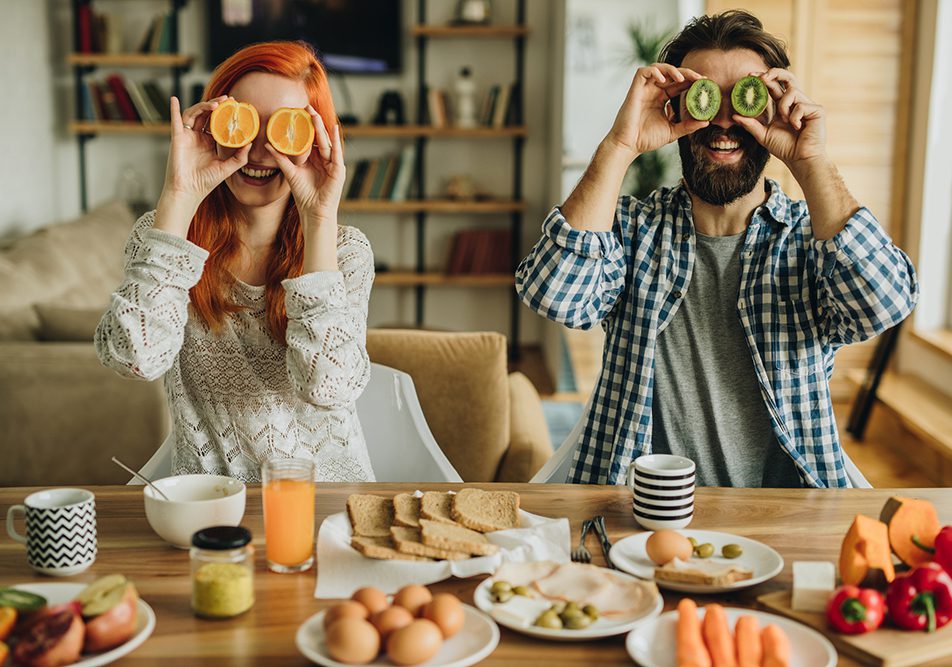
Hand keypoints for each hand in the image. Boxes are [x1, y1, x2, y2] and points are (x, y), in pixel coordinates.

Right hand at [160, 96, 250, 206]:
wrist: (189, 191)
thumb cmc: (206, 182)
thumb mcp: (227, 168)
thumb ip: (240, 157)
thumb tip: (251, 143)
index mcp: (208, 143)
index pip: (216, 123)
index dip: (224, 113)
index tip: (235, 106)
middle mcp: (197, 137)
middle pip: (206, 115)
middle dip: (216, 105)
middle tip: (228, 100)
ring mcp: (187, 137)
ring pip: (194, 115)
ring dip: (203, 106)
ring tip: (216, 104)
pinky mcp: (177, 138)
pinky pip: (174, 121)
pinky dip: (173, 109)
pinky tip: (174, 99)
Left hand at [265, 106, 345, 228]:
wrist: (314, 211)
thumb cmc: (304, 194)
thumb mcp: (290, 173)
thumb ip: (281, 158)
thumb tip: (267, 145)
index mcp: (314, 159)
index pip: (310, 138)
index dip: (305, 125)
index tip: (298, 112)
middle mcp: (325, 159)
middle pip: (319, 136)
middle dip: (313, 121)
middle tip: (305, 106)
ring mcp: (333, 163)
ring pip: (327, 141)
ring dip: (321, 127)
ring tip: (314, 114)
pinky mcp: (338, 169)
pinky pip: (337, 151)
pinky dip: (336, 139)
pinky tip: (334, 128)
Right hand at [605, 64, 709, 158]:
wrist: (628, 145)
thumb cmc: (646, 139)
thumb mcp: (673, 131)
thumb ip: (688, 125)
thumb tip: (706, 121)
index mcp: (661, 99)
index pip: (679, 84)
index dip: (691, 81)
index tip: (705, 83)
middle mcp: (653, 91)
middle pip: (672, 74)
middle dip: (687, 73)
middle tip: (700, 78)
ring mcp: (644, 89)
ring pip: (659, 68)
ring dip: (672, 70)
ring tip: (682, 78)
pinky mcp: (634, 89)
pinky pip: (643, 72)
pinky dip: (654, 71)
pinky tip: (664, 80)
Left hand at [732, 69, 826, 170]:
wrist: (800, 159)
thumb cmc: (785, 148)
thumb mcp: (763, 135)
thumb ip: (751, 124)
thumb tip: (734, 116)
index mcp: (784, 106)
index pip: (773, 87)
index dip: (763, 79)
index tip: (749, 76)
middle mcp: (796, 102)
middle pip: (788, 78)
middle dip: (775, 73)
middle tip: (762, 77)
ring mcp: (807, 105)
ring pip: (791, 92)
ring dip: (783, 106)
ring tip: (785, 120)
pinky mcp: (817, 110)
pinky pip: (800, 106)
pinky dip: (794, 117)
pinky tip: (797, 128)